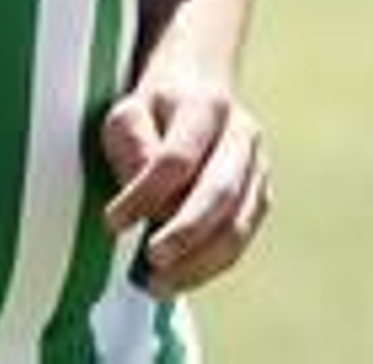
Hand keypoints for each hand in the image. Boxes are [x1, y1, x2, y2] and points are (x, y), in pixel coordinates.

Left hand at [100, 68, 269, 295]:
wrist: (199, 86)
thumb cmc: (154, 107)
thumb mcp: (129, 111)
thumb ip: (133, 146)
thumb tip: (147, 199)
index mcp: (206, 104)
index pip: (177, 156)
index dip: (145, 194)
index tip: (113, 222)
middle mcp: (242, 135)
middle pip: (220, 192)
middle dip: (185, 234)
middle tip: (150, 261)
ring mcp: (258, 168)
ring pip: (237, 226)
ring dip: (198, 263)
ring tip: (157, 285)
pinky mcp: (260, 197)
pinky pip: (240, 241)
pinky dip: (209, 266)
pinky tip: (178, 277)